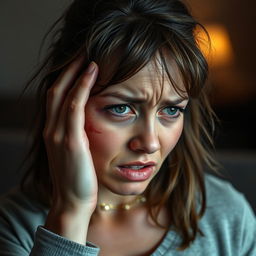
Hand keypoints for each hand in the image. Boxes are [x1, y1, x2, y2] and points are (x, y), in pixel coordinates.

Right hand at [43, 59, 98, 242]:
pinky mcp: (70, 141)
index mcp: (54, 131)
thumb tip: (87, 122)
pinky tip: (92, 72)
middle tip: (83, 50)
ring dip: (75, 72)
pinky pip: (74, 106)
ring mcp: (58, 134)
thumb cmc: (79, 178)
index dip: (67, 77)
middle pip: (57, 89)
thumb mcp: (75, 153)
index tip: (81, 62)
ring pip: (63, 94)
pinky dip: (82, 87)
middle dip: (69, 68)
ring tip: (88, 55)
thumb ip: (76, 135)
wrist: (73, 202)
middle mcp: (52, 129)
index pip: (57, 96)